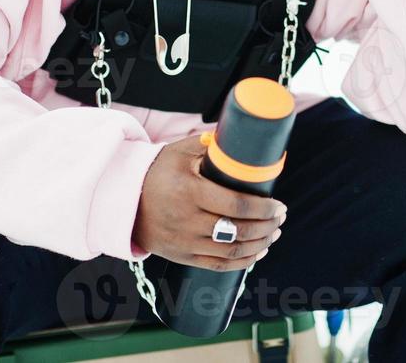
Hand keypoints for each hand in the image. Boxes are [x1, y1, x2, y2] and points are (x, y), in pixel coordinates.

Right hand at [132, 133, 286, 270]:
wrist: (123, 199)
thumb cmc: (158, 170)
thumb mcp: (181, 151)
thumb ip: (212, 146)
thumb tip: (244, 140)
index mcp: (190, 192)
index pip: (237, 206)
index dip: (264, 209)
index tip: (280, 205)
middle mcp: (186, 220)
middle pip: (238, 231)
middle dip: (267, 226)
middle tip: (281, 217)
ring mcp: (184, 242)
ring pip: (231, 251)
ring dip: (259, 245)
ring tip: (274, 233)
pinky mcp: (181, 256)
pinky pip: (217, 265)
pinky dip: (241, 262)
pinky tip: (257, 252)